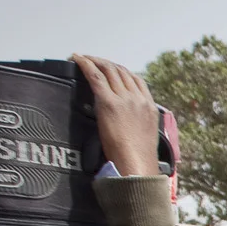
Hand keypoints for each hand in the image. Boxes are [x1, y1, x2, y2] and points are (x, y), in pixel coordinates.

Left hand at [72, 54, 161, 177]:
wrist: (137, 166)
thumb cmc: (139, 159)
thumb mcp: (145, 137)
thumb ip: (137, 123)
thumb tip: (126, 123)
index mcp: (149, 107)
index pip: (136, 80)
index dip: (121, 71)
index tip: (111, 70)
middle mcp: (138, 99)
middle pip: (122, 71)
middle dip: (106, 63)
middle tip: (92, 60)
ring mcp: (124, 99)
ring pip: (109, 70)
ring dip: (95, 61)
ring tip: (83, 59)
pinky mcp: (109, 103)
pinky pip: (95, 76)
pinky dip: (85, 64)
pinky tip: (77, 59)